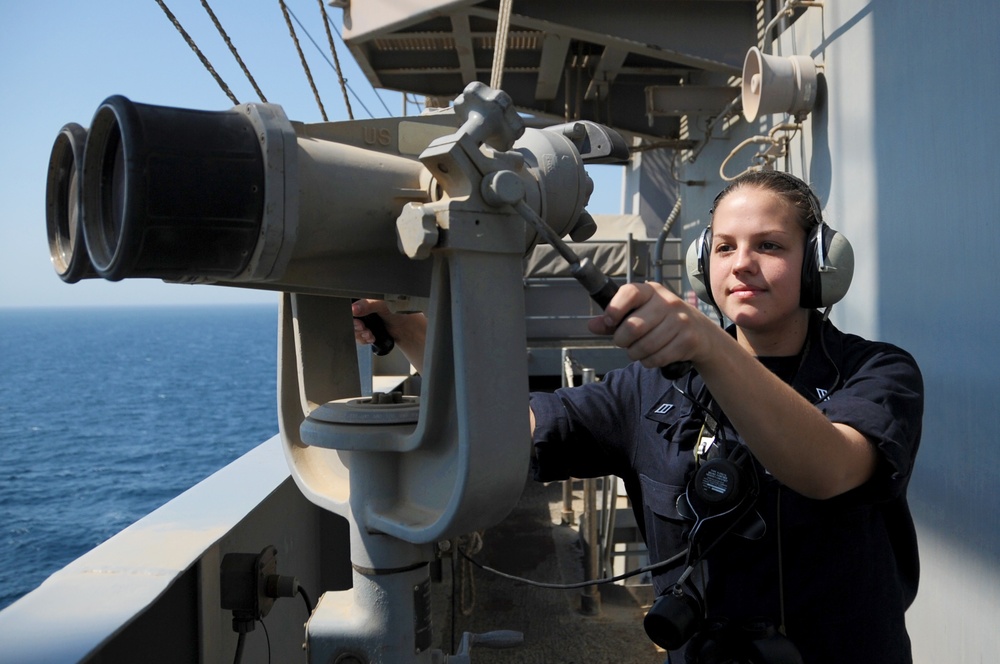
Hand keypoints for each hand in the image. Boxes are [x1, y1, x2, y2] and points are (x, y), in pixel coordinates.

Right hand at [352, 299, 427, 372]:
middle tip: (364, 328)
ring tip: (370, 335)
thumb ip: (368, 304)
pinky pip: (360, 337)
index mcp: (367, 300)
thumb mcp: (383, 304)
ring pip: (354, 330)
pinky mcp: (369, 331)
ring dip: (360, 335)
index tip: (358, 321)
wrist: (409, 328)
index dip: (352, 316)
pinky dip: (364, 339)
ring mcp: (366, 321)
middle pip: (351, 320)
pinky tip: (371, 338)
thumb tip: (354, 308)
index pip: (352, 307)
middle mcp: (365, 310)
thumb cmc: (400, 312)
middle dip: (357, 327)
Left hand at [587, 281, 712, 369]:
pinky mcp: (687, 340)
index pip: (629, 292)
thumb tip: (592, 325)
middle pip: (633, 326)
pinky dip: (649, 361)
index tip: (610, 321)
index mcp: (651, 291)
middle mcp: (667, 302)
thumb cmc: (661, 321)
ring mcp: (680, 321)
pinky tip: (652, 356)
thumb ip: (613, 319)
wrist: (700, 332)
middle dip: (622, 340)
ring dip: (635, 353)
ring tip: (638, 350)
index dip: (615, 309)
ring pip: (644, 346)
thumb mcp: (639, 313)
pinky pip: (657, 358)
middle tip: (624, 342)